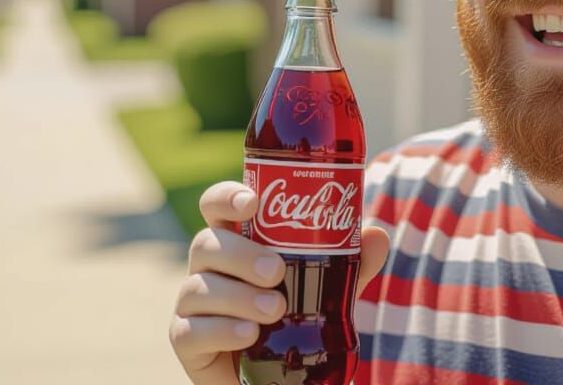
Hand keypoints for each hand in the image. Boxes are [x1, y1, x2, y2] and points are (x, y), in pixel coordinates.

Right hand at [169, 180, 390, 383]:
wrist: (282, 375)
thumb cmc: (298, 319)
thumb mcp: (331, 291)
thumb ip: (352, 266)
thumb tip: (376, 236)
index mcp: (237, 241)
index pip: (218, 206)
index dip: (228, 197)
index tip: (252, 202)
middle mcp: (209, 267)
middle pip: (206, 243)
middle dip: (241, 255)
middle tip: (277, 271)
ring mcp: (192, 304)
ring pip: (198, 288)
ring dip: (238, 296)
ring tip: (275, 310)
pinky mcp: (186, 341)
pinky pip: (190, 331)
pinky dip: (222, 330)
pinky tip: (248, 335)